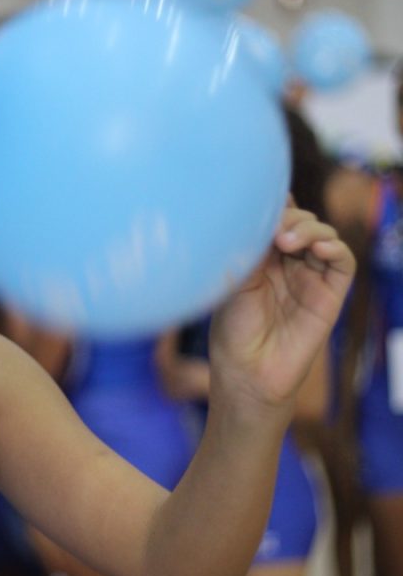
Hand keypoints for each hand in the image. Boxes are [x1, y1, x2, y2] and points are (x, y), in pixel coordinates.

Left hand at [208, 204, 354, 411]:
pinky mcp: (330, 294)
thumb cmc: (232, 328)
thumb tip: (262, 209)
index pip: (275, 218)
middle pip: (300, 221)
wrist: (248, 371)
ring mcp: (310, 277)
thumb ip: (253, 246)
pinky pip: (342, 262)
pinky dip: (335, 247)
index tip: (260, 204)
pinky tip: (319, 247)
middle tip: (274, 230)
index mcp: (260, 256)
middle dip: (290, 217)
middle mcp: (286, 263)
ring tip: (288, 240)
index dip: (274, 206)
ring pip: (323, 235)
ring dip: (310, 228)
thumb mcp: (237, 279)